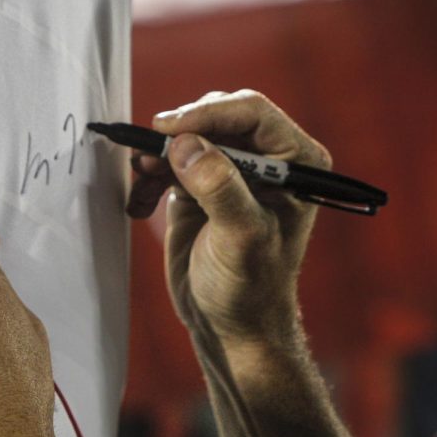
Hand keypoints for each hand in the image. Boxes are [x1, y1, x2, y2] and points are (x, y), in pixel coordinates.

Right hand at [129, 89, 330, 348]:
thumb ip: (220, 189)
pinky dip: (150, 173)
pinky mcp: (202, 181)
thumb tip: (187, 144)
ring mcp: (234, 167)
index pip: (253, 112)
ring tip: (141, 178)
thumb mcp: (242, 238)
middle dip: (180, 132)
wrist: (230, 324)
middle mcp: (270, 156)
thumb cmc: (251, 288)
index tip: (169, 129)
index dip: (209, 114)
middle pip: (217, 115)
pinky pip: (171, 158)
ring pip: (189, 134)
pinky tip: (139, 203)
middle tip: (148, 153)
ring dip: (158, 153)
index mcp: (297, 160)